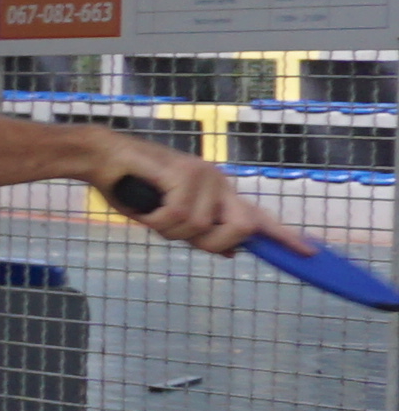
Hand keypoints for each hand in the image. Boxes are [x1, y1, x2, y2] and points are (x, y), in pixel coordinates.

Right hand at [86, 131, 280, 257]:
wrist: (102, 157)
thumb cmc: (131, 186)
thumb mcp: (169, 217)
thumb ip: (202, 231)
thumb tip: (232, 251)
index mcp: (219, 194)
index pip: (257, 218)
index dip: (282, 237)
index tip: (307, 253)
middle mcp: (219, 184)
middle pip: (242, 229)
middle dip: (212, 243)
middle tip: (177, 232)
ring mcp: (205, 177)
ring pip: (201, 229)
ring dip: (169, 230)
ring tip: (150, 210)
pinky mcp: (186, 174)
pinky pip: (178, 217)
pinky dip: (155, 219)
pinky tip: (144, 205)